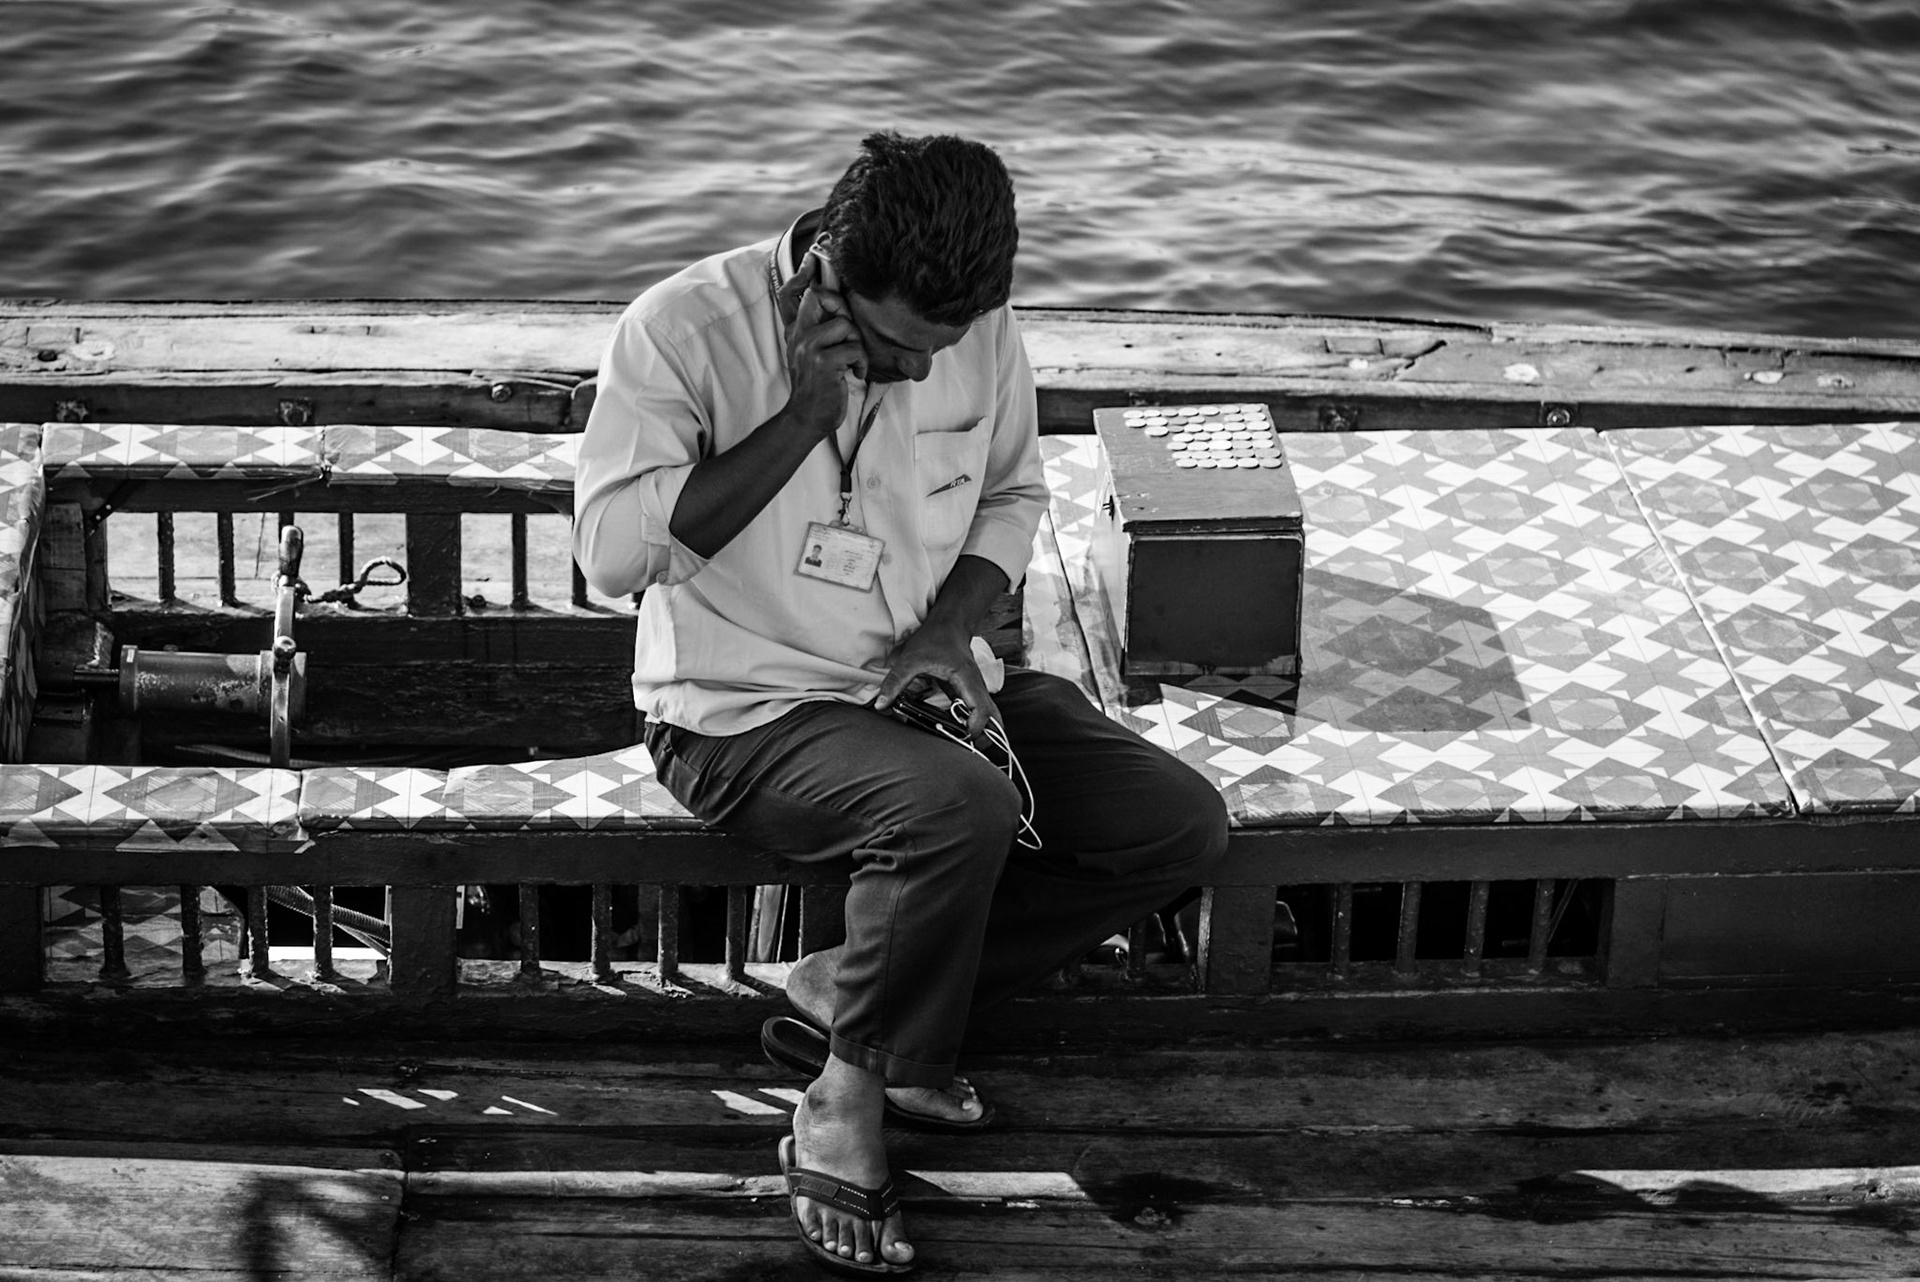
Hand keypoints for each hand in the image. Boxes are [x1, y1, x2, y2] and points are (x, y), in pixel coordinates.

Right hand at [777, 251, 864, 435]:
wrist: (809, 417)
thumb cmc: (818, 384)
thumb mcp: (811, 352)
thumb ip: (816, 328)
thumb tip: (826, 300)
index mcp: (795, 329)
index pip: (791, 293)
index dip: (802, 273)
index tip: (812, 257)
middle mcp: (798, 333)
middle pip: (820, 295)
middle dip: (843, 308)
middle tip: (849, 333)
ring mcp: (809, 347)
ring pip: (845, 325)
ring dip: (857, 344)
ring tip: (852, 360)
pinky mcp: (823, 363)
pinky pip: (853, 348)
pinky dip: (860, 363)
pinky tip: (854, 373)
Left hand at [874, 621, 998, 740]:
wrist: (948, 624)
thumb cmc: (933, 639)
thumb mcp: (910, 660)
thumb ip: (895, 682)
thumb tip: (881, 705)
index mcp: (966, 680)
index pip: (982, 710)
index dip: (975, 729)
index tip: (960, 738)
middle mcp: (977, 687)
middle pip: (995, 720)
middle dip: (985, 738)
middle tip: (965, 750)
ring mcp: (976, 691)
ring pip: (992, 718)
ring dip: (982, 734)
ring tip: (961, 746)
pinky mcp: (970, 693)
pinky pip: (979, 714)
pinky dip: (973, 726)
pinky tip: (955, 733)